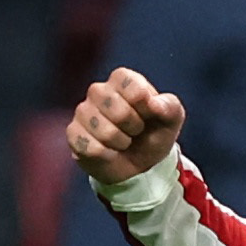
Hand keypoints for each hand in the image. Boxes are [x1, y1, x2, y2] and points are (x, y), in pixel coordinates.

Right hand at [68, 67, 185, 185]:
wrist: (140, 165)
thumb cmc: (153, 134)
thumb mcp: (171, 120)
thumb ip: (170, 106)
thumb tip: (154, 103)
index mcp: (122, 80)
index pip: (128, 81)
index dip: (142, 102)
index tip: (148, 113)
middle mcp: (98, 91)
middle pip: (115, 107)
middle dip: (134, 126)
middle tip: (136, 131)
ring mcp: (83, 112)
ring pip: (104, 130)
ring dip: (121, 143)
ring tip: (123, 142)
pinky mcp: (73, 134)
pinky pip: (90, 147)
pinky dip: (107, 155)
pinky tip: (110, 152)